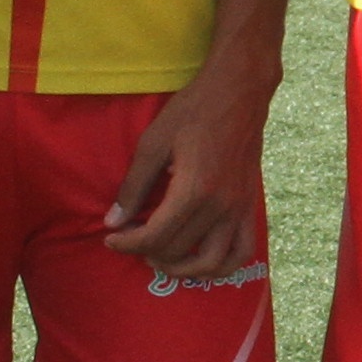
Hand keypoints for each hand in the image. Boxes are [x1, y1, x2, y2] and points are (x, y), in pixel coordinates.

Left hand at [107, 54, 274, 277]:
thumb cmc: (192, 112)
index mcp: (193, 190)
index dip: (127, 244)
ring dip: (183, 269)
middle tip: (130, 239)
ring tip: (161, 259)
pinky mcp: (250, 206)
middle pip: (177, 250)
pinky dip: (222, 266)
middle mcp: (220, 206)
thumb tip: (113, 222)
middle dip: (146, 251)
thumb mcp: (153, 143)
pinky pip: (242, 251)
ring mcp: (239, 209)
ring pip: (212, 262)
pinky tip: (201, 261)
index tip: (111, 239)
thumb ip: (133, 186)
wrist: (239, 92)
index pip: (155, 236)